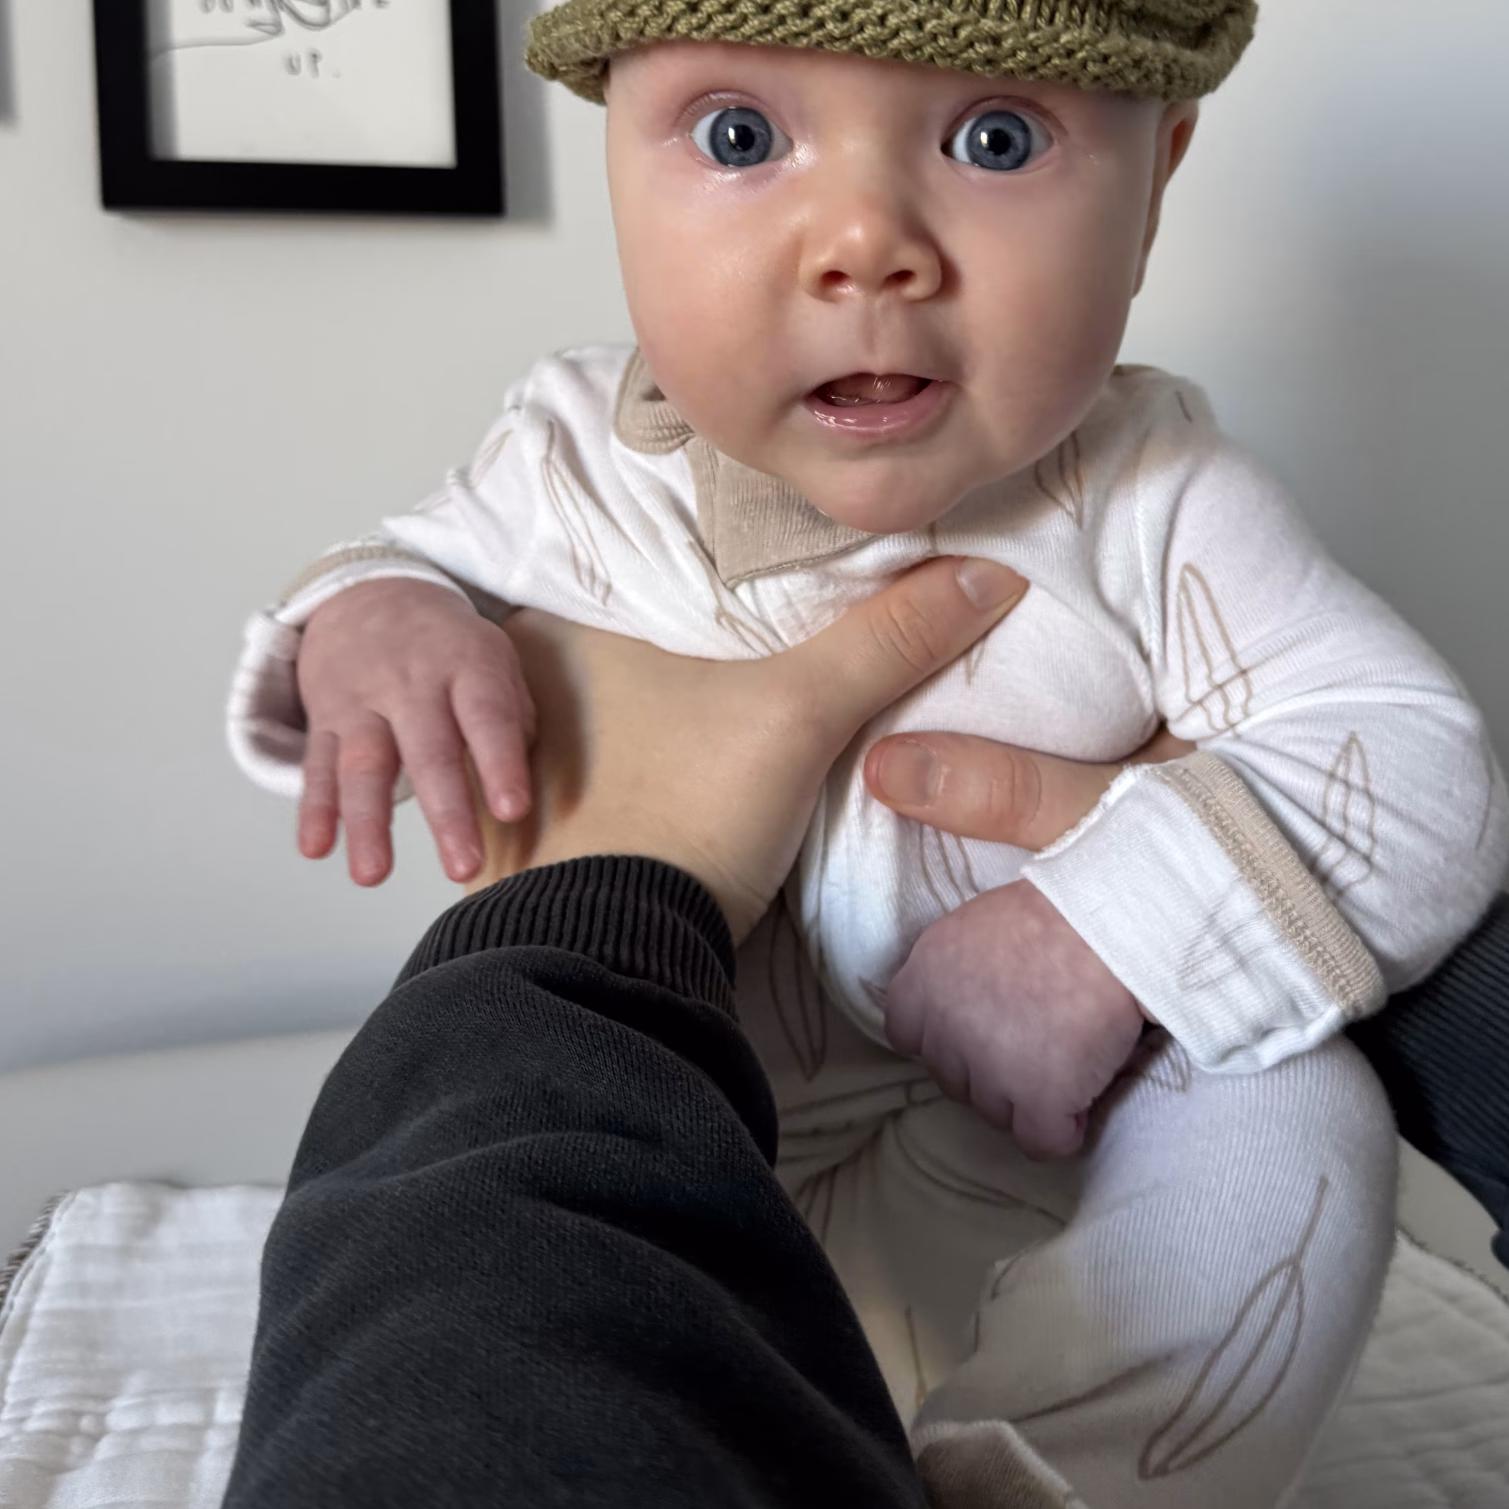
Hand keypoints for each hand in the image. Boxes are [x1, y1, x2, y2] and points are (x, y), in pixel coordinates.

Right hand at [297, 578, 533, 886]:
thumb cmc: (448, 645)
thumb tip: (522, 782)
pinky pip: (316, 765)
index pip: (487, 716)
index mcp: (466, 666)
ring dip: (367, 824)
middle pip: (428, 751)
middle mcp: (411, 684)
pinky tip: (316, 847)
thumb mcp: (493, 658)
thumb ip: (513, 717)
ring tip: (373, 876)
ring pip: (363, 765)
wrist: (370, 593)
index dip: (500, 762)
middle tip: (463, 868)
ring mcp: (362, 702)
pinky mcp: (325, 718)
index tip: (512, 810)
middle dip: (446, 813)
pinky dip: (313, 809)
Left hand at [473, 558, 1028, 943]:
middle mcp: (519, 680)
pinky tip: (702, 744)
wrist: (614, 958)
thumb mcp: (803, 711)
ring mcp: (524, 754)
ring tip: (739, 672)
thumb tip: (989, 574)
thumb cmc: (682, 816)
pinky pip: (607, 747)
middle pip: (630, 622)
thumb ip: (890, 637)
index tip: (772, 549)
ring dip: (668, 688)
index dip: (712, 551)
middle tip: (766, 604)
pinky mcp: (547, 814)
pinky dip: (653, 742)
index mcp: (552, 623)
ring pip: (615, 690)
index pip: (643, 553)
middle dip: (691, 619)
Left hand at [884, 882, 1148, 1159]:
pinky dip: (1062, 1130)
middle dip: (991, 1068)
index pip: (907, 1034)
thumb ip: (956, 974)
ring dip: (1028, 1097)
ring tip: (1067, 1054)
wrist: (1111, 925)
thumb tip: (972, 1012)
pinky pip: (1040, 1141)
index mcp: (924, 978)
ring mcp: (990, 1068)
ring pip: (996, 1113)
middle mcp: (946, 1028)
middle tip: (1039, 1034)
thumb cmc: (1057, 915)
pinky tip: (1081, 1102)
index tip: (982, 1028)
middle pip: (954, 1079)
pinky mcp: (1039, 1098)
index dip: (947, 1038)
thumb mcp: (979, 927)